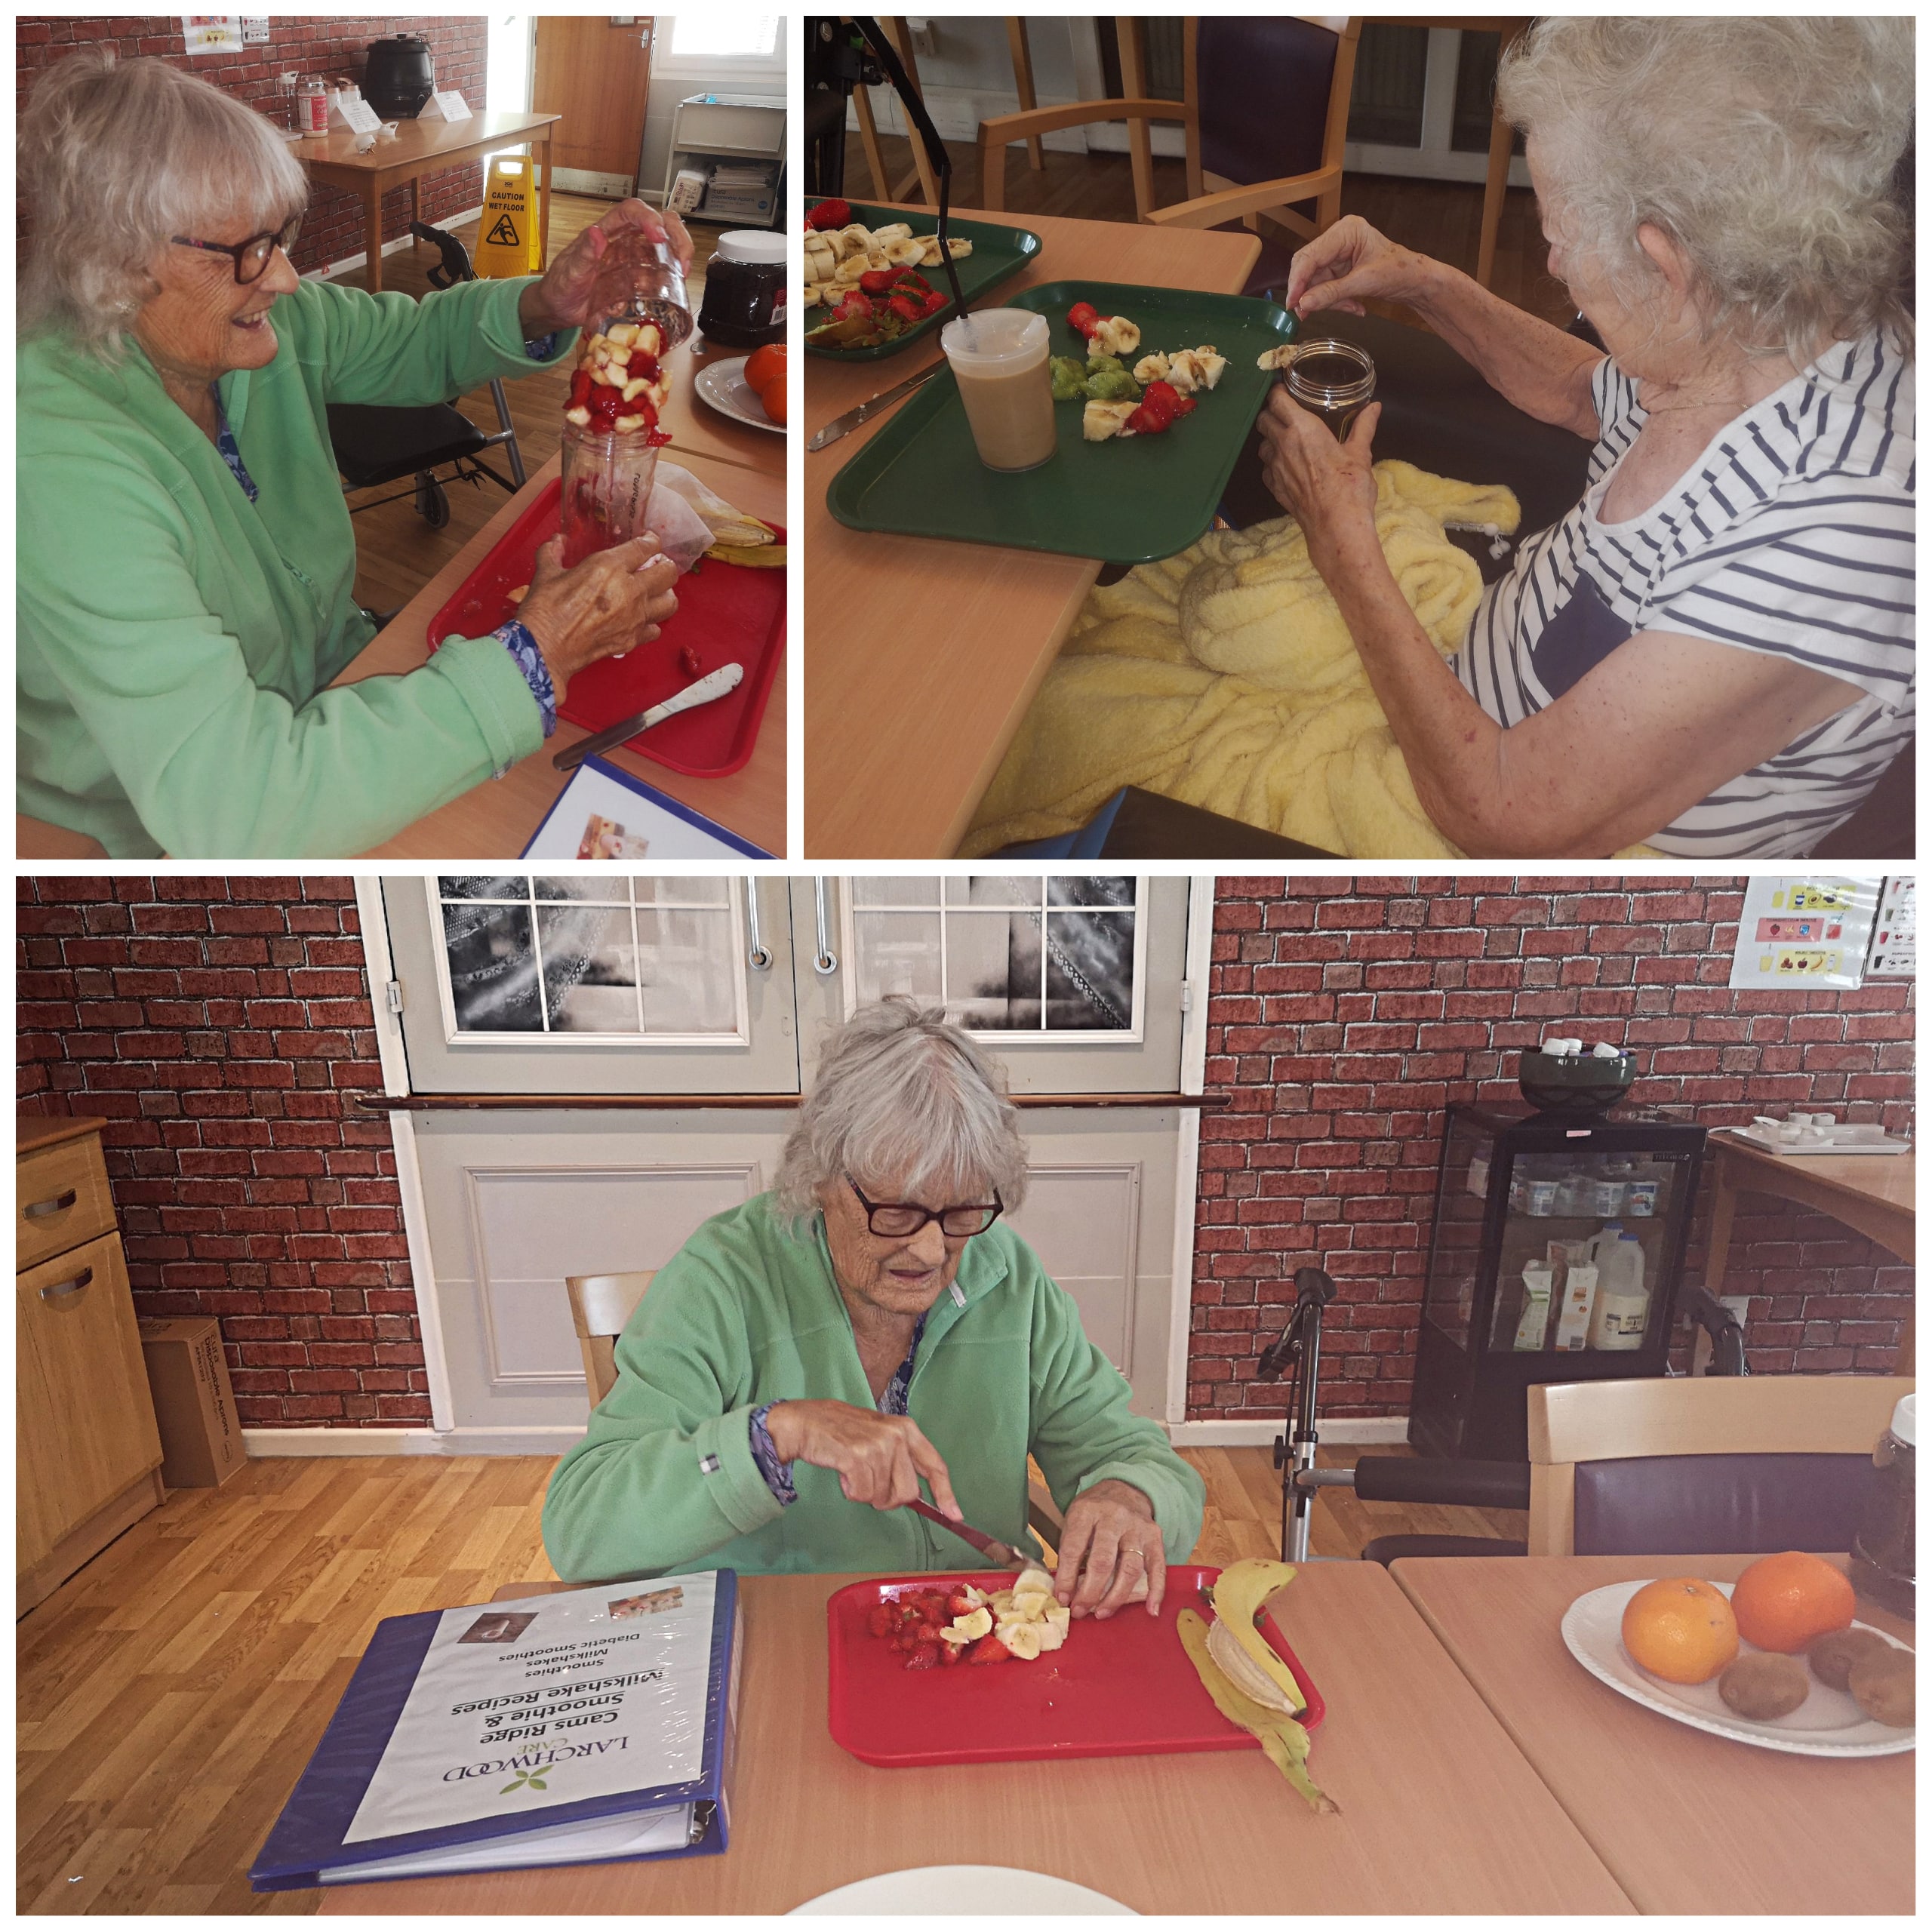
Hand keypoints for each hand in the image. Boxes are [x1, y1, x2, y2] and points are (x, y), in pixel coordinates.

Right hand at [515, 534, 679, 696]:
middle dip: (665, 566)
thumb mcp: (545, 572)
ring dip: (665, 594)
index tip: (650, 541)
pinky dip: (651, 624)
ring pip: (670, 603)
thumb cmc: (544, 610)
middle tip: (655, 566)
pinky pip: (655, 629)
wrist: (545, 648)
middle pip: (668, 572)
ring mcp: (634, 617)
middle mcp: (629, 590)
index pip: (646, 547)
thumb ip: (553, 552)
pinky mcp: (632, 639)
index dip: (652, 541)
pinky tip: (641, 620)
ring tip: (654, 592)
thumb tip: (556, 541)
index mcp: (609, 567)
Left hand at [519, 199, 695, 336]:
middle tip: (682, 258)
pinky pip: (663, 270)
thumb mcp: (569, 271)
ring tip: (684, 273)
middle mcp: (624, 240)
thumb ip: (582, 254)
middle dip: (676, 234)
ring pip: (666, 242)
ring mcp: (635, 258)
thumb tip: (596, 232)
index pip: (631, 211)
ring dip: (681, 251)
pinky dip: (674, 275)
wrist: (560, 308)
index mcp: (606, 231)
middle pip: (659, 221)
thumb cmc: (561, 286)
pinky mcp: (641, 278)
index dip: (648, 218)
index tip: (658, 236)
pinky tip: (676, 287)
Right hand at [765, 1399, 961, 1515]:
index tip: (954, 1515)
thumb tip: (919, 1495)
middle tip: (870, 1484)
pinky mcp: (858, 1458)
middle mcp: (897, 1436)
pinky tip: (843, 1472)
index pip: (935, 1465)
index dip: (946, 1493)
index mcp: (907, 1430)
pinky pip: (863, 1495)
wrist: (807, 1422)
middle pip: (908, 1492)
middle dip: (888, 1498)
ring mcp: (878, 1446)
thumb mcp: (881, 1435)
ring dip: (865, 1492)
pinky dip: (852, 1491)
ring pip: (883, 1496)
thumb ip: (902, 1459)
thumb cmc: (844, 1431)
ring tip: (853, 1471)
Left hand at [1054, 1479, 1165, 1620]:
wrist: (1125, 1488)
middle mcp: (1114, 1517)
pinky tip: (1151, 1610)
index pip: (1074, 1548)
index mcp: (1087, 1511)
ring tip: (1102, 1613)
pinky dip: (1156, 1591)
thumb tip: (1065, 1590)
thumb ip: (1070, 1549)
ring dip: (1116, 1597)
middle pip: (1103, 1561)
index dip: (1067, 1577)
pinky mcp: (1155, 1537)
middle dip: (1090, 1592)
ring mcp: (1137, 1528)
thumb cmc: (1094, 1511)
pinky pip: (1158, 1567)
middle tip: (1079, 1611)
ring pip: (1130, 1568)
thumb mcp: (1074, 1518)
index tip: (1062, 1598)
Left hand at [1256, 389, 1381, 580]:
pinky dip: (1273, 463)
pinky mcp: (1274, 488)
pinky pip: (1266, 469)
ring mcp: (1275, 468)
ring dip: (1270, 439)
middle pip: (1264, 420)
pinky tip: (1287, 466)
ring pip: (1262, 445)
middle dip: (1271, 413)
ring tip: (1286, 439)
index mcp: (1302, 429)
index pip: (1277, 400)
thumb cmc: (1349, 487)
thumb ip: (1363, 426)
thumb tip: (1374, 407)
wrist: (1336, 526)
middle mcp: (1283, 445)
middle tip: (1285, 412)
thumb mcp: (1360, 452)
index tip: (1284, 389)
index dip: (1277, 392)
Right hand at [1284, 214, 1430, 320]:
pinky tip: (1354, 307)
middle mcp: (1339, 239)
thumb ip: (1331, 293)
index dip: (1298, 280)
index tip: (1292, 303)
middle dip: (1309, 292)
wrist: (1416, 281)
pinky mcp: (1340, 268)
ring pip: (1315, 281)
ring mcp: (1338, 254)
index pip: (1311, 255)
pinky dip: (1336, 301)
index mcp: (1346, 231)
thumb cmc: (1399, 271)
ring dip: (1327, 300)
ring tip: (1349, 308)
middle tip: (1304, 314)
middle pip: (1308, 267)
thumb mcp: (1364, 284)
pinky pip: (1326, 288)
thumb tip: (1303, 305)